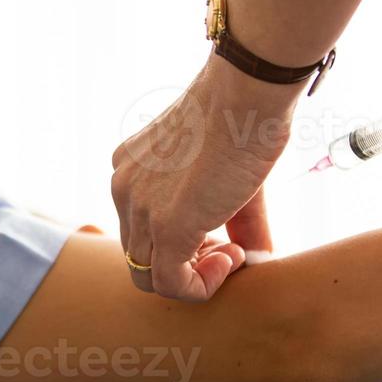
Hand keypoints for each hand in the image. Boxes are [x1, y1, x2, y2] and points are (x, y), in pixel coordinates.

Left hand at [110, 54, 297, 300]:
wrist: (246, 95)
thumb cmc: (244, 122)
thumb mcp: (228, 177)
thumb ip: (237, 224)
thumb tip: (258, 260)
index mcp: (130, 171)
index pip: (140, 229)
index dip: (182, 245)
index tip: (222, 237)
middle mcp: (124, 188)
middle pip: (141, 255)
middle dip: (187, 263)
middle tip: (230, 247)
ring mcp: (139, 208)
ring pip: (149, 276)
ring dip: (196, 276)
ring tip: (234, 250)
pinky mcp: (166, 226)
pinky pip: (170, 284)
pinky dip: (202, 286)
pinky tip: (234, 257)